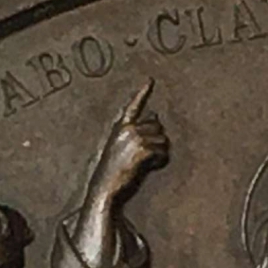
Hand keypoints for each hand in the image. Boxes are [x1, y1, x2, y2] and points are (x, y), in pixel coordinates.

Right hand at [87, 80, 169, 208]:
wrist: (105, 187)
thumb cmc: (113, 172)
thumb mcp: (120, 149)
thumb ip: (135, 133)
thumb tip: (156, 116)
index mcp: (119, 127)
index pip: (133, 106)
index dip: (142, 93)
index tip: (150, 80)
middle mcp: (127, 129)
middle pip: (156, 125)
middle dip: (158, 139)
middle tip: (151, 154)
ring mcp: (134, 138)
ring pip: (162, 139)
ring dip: (161, 151)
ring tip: (150, 162)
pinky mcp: (142, 150)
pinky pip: (162, 151)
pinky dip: (161, 160)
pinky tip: (153, 166)